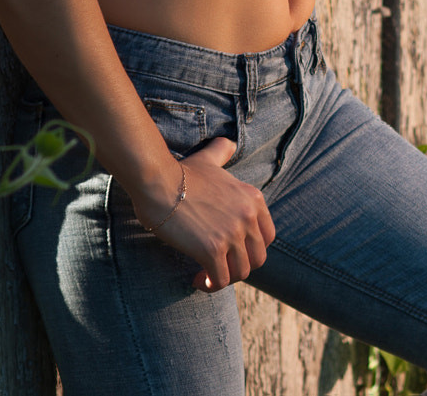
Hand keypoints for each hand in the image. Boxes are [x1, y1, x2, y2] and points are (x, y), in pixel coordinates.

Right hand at [131, 137, 276, 291]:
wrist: (158, 180)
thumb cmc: (180, 172)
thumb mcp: (210, 159)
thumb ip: (222, 152)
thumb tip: (228, 143)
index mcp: (253, 199)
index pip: (268, 237)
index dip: (252, 250)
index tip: (233, 252)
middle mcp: (248, 216)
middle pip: (257, 258)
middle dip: (239, 267)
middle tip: (220, 267)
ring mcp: (232, 233)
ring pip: (241, 272)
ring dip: (225, 279)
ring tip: (207, 276)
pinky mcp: (213, 249)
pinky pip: (221, 279)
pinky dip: (211, 285)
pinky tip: (198, 280)